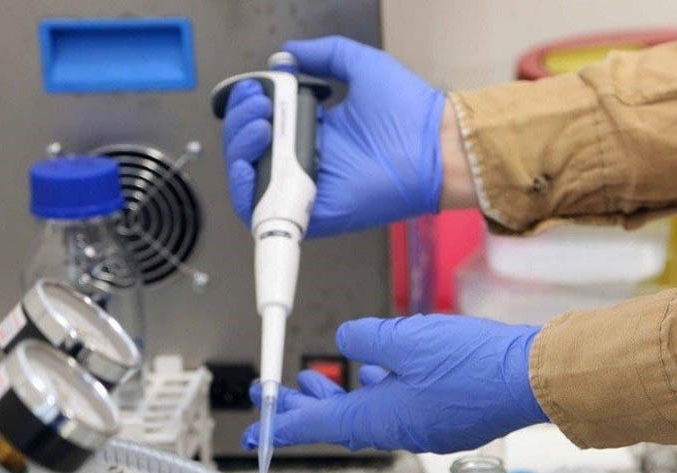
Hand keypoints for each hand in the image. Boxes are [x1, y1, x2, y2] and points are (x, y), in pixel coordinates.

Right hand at [221, 36, 446, 236]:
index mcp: (316, 132)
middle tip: (256, 105)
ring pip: (252, 183)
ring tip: (258, 125)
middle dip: (240, 125)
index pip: (263, 126)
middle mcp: (309, 162)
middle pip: (251, 153)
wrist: (436, 143)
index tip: (254, 89)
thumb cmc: (410, 111)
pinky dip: (248, 193)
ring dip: (240, 152)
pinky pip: (269, 215)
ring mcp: (311, 190)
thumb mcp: (361, 66)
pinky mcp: (316, 214)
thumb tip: (289, 52)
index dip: (249, 109)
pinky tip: (252, 163)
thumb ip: (324, 55)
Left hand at [242, 315, 548, 452]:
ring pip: (370, 412)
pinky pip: (399, 406)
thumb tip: (347, 342)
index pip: (321, 425)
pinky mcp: (449, 414)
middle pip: (342, 420)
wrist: (535, 377)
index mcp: (385, 418)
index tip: (255, 429)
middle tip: (275, 392)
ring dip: (339, 395)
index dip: (284, 423)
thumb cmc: (477, 363)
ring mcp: (428, 424)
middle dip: (305, 405)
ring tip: (314, 378)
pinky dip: (377, 389)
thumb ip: (366, 339)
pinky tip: (377, 369)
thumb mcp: (407, 339)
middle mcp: (403, 429)